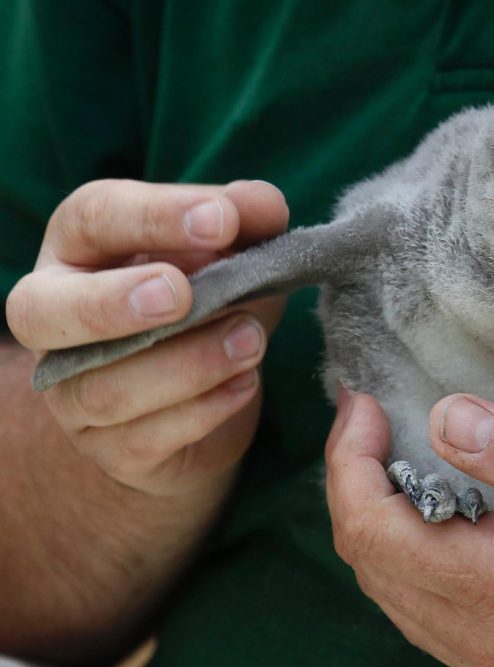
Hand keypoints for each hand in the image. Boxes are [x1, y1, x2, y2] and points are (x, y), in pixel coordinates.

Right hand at [5, 179, 288, 497]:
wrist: (202, 400)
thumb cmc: (207, 307)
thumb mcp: (230, 257)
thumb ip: (244, 225)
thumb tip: (264, 204)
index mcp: (80, 250)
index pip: (93, 218)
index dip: (154, 216)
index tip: (221, 219)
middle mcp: (56, 320)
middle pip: (44, 310)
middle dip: (113, 301)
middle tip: (183, 293)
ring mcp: (74, 393)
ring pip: (104, 387)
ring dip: (187, 362)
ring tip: (251, 340)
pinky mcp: (111, 450)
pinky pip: (142, 439)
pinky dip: (203, 411)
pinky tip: (245, 386)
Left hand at [327, 391, 493, 666]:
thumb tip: (446, 419)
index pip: (374, 532)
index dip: (348, 464)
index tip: (361, 406)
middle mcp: (486, 637)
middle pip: (371, 566)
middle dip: (350, 487)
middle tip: (368, 422)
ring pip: (393, 599)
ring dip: (374, 527)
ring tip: (389, 462)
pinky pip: (428, 622)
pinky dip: (406, 565)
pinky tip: (434, 524)